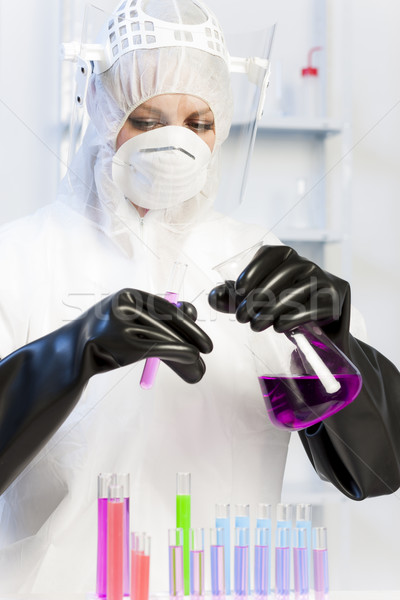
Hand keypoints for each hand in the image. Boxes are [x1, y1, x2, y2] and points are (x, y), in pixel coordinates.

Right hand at [82, 288, 212, 382]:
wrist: (72, 354)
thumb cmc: (104, 335)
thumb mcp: (127, 317)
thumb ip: (155, 314)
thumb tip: (192, 311)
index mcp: (128, 295)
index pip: (166, 307)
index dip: (188, 320)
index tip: (199, 332)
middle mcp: (127, 306)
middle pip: (169, 321)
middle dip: (193, 336)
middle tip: (208, 349)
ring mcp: (125, 324)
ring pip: (168, 338)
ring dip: (188, 354)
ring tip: (199, 369)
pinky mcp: (124, 343)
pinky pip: (162, 349)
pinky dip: (180, 356)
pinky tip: (192, 362)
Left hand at [209, 245, 349, 340]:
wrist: (323, 333)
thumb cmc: (287, 311)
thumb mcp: (258, 304)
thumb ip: (235, 299)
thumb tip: (214, 296)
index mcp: (287, 257)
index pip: (270, 254)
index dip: (253, 270)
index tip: (240, 290)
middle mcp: (307, 264)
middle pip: (283, 273)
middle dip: (259, 296)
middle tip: (242, 318)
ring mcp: (324, 280)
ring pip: (296, 291)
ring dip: (272, 310)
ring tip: (256, 326)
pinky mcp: (336, 298)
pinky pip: (312, 306)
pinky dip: (292, 318)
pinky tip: (279, 327)